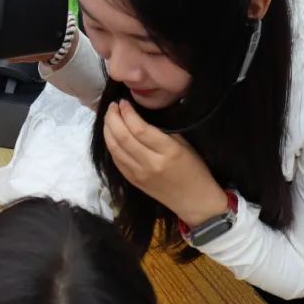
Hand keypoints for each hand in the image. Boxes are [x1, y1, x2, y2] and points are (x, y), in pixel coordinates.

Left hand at [103, 100, 228, 226]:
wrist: (194, 201)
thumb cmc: (195, 170)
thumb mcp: (185, 145)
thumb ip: (162, 132)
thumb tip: (140, 116)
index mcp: (168, 151)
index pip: (139, 128)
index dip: (127, 112)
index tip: (123, 102)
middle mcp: (150, 163)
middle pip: (122, 137)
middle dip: (113, 118)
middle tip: (112, 106)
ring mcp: (139, 174)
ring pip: (115, 148)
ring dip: (108, 130)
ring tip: (109, 117)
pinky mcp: (133, 181)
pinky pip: (116, 161)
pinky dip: (111, 145)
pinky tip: (111, 135)